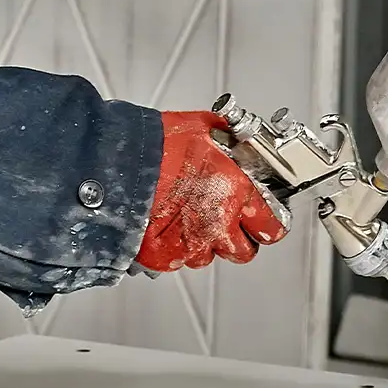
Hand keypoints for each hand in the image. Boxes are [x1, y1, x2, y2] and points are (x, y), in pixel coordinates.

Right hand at [137, 111, 288, 271]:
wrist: (116, 163)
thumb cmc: (156, 144)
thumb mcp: (203, 128)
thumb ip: (226, 138)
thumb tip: (233, 134)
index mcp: (235, 193)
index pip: (271, 226)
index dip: (266, 223)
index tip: (262, 221)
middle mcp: (217, 224)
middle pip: (243, 251)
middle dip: (235, 239)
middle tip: (221, 222)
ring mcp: (191, 245)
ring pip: (206, 256)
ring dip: (200, 241)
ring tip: (182, 217)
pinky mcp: (163, 258)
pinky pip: (175, 260)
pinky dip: (170, 247)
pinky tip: (162, 225)